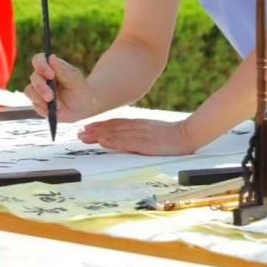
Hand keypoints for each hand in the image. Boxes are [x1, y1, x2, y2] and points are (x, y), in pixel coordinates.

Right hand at [25, 54, 97, 121]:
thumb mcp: (75, 80)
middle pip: (33, 77)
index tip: (51, 75)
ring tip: (55, 105)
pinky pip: (34, 104)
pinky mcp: (38, 103)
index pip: (39, 60)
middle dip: (41, 87)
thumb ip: (63, 70)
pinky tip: (53, 110)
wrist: (83, 109)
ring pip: (29, 90)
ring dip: (40, 98)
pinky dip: (43, 108)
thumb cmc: (80, 91)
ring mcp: (38, 90)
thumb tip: (51, 57)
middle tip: (50, 97)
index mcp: (52, 67)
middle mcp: (42, 77)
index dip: (41, 65)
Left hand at [77, 118, 194, 155]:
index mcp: (138, 123)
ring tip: (85, 137)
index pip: (115, 123)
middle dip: (94, 130)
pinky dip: (114, 142)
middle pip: (112, 127)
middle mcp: (137, 127)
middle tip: (78, 134)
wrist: (188, 135)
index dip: (99, 125)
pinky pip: (127, 142)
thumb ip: (137, 131)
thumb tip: (121, 135)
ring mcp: (140, 135)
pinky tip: (104, 142)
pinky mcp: (146, 143)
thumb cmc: (171, 135)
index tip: (86, 127)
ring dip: (99, 135)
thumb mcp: (151, 130)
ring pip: (116, 133)